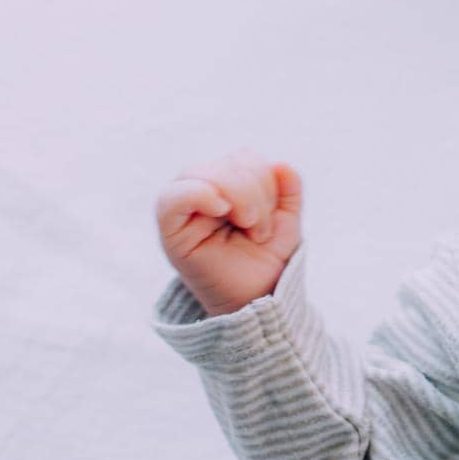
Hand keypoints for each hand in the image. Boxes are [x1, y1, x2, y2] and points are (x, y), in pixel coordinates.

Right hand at [153, 148, 303, 316]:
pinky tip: (222, 210)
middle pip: (226, 163)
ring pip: (204, 173)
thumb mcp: (287, 220)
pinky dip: (201, 195)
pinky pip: (172, 198)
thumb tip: (280, 164)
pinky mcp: (170, 231)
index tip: (271, 216)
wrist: (259, 301)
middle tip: (261, 230)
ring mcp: (182, 209)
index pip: (243, 158)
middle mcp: (201, 192)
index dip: (266, 180)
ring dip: (240, 198)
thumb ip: (288, 189)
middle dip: (255, 193)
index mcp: (227, 186)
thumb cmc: (267, 260)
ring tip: (251, 230)